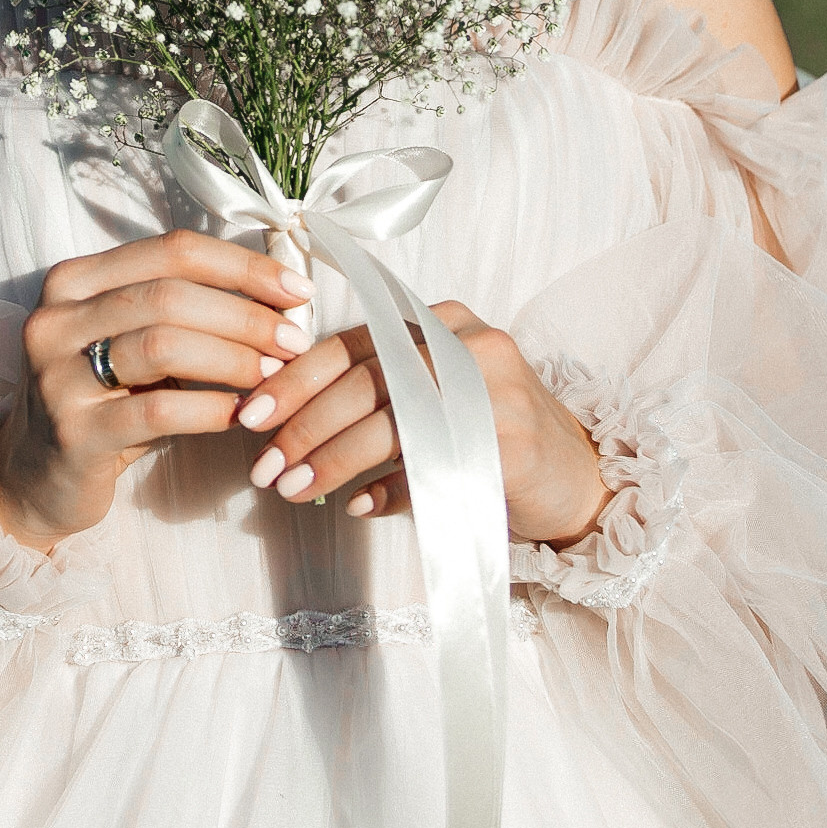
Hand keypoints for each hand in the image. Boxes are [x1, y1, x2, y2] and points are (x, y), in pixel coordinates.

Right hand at [0, 232, 316, 550]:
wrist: (37, 477)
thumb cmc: (105, 401)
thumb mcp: (134, 342)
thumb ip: (187, 310)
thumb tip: (283, 295)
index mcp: (74, 280)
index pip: (171, 250)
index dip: (242, 266)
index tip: (298, 290)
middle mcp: (56, 318)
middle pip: (170, 295)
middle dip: (246, 315)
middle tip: (295, 341)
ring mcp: (57, 375)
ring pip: (164, 345)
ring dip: (234, 358)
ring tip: (275, 375)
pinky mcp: (73, 432)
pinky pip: (159, 411)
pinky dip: (211, 408)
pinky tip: (241, 414)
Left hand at [236, 300, 607, 543]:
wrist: (577, 477)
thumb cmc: (486, 433)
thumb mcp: (431, 394)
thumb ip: (374, 393)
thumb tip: (280, 422)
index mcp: (439, 321)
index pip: (353, 343)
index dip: (295, 379)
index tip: (249, 415)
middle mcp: (467, 342)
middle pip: (367, 382)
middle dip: (305, 426)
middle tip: (264, 467)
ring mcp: (494, 389)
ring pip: (392, 422)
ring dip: (333, 461)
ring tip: (293, 489)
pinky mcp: (510, 440)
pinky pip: (432, 466)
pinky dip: (388, 490)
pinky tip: (357, 506)